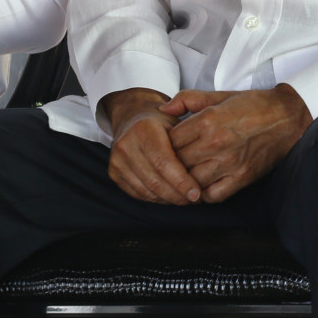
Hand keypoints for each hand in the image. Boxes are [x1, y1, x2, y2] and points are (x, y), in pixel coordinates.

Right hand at [100, 87, 201, 204]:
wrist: (132, 118)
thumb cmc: (161, 122)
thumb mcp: (178, 122)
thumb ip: (189, 143)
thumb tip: (203, 173)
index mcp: (143, 129)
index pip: (164, 162)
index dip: (181, 181)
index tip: (197, 193)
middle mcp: (126, 144)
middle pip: (155, 181)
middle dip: (178, 195)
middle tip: (195, 199)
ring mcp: (117, 160)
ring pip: (147, 191)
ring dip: (169, 200)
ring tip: (186, 198)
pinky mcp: (114, 173)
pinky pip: (139, 194)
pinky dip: (157, 199)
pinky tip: (170, 195)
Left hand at [160, 85, 310, 202]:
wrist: (286, 117)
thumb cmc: (252, 105)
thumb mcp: (218, 95)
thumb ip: (187, 99)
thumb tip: (163, 109)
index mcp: (208, 120)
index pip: (170, 140)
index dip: (164, 144)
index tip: (166, 145)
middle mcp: (216, 143)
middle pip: (177, 162)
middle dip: (171, 163)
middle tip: (171, 162)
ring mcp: (229, 163)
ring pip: (191, 181)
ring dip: (185, 180)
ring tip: (184, 174)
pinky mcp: (242, 178)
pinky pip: (212, 195)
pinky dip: (203, 193)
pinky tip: (203, 183)